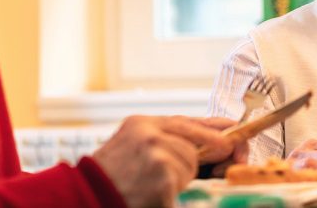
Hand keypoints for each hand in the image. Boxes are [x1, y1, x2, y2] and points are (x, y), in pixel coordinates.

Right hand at [93, 115, 240, 206]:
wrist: (84, 195)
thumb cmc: (109, 175)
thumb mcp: (132, 144)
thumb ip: (163, 137)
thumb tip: (209, 139)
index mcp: (142, 123)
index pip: (188, 121)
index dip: (214, 129)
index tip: (232, 137)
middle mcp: (150, 134)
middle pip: (193, 146)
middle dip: (194, 161)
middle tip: (184, 169)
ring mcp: (156, 155)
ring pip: (189, 166)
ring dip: (178, 179)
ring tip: (149, 184)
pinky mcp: (162, 178)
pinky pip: (182, 184)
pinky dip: (171, 193)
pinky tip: (150, 193)